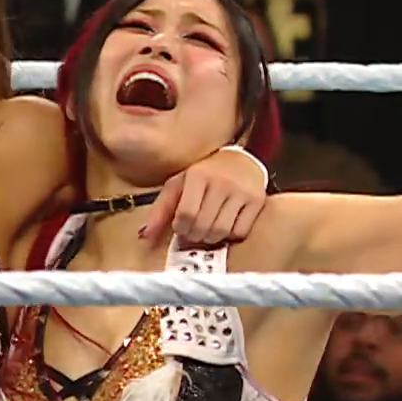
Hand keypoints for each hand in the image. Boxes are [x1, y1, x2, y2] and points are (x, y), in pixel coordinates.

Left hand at [145, 147, 268, 247]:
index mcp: (198, 175)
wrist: (241, 161)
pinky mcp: (257, 201)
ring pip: (221, 231)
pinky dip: (229, 236)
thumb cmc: (204, 176)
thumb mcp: (178, 185)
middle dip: (194, 236)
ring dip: (210, 239)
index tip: (180, 227)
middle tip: (192, 233)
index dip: (180, 228)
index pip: (186, 214)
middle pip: (203, 226)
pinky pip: (240, 232)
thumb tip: (144, 236)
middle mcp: (221, 182)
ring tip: (206, 231)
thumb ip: (160, 210)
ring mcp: (242, 191)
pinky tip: (224, 227)